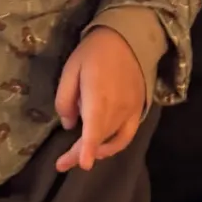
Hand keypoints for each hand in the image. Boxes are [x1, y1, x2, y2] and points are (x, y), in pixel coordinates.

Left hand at [54, 26, 145, 172]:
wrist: (127, 38)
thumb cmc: (94, 51)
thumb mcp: (71, 68)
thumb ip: (65, 99)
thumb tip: (69, 124)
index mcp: (98, 96)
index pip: (94, 128)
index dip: (89, 147)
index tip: (84, 163)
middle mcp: (117, 107)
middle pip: (98, 139)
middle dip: (80, 152)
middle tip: (62, 162)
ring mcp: (130, 111)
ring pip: (111, 140)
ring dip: (95, 150)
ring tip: (78, 155)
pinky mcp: (138, 110)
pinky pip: (127, 136)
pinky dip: (114, 146)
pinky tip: (103, 149)